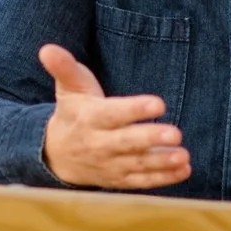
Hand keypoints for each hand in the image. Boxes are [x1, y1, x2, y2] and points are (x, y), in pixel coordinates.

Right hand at [38, 43, 190, 190]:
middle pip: (126, 142)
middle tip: (176, 134)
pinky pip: (141, 181)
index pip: (113, 114)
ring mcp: (110, 164)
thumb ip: (63, 67)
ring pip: (137, 165)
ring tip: (184, 156)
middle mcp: (99, 143)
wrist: (57, 155)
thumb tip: (47, 49)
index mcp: (90, 118)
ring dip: (162, 162)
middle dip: (151, 138)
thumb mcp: (68, 88)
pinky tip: (183, 171)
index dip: (135, 109)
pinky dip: (162, 178)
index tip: (159, 104)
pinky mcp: (119, 179)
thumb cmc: (73, 112)